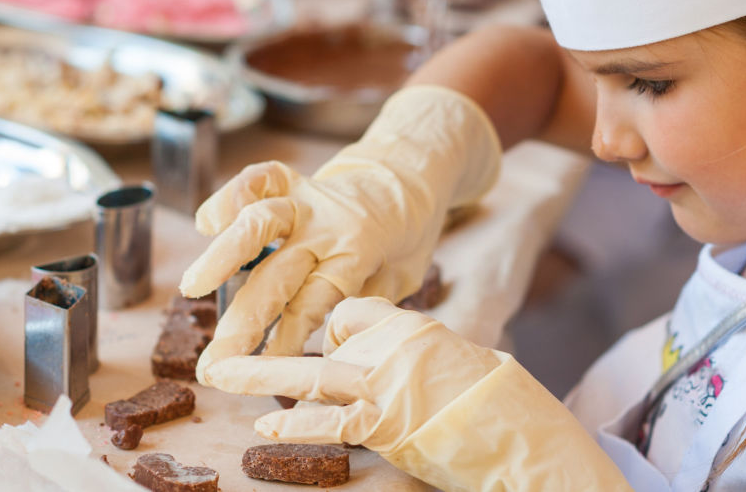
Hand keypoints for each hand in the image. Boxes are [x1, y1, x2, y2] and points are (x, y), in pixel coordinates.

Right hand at [180, 86, 500, 378]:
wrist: (412, 177)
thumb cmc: (405, 241)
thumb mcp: (401, 280)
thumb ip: (365, 304)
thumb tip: (332, 346)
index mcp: (358, 255)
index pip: (314, 303)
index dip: (287, 338)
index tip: (263, 371)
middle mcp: (328, 227)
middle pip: (278, 276)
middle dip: (244, 323)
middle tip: (214, 363)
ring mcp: (308, 201)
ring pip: (260, 220)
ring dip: (224, 254)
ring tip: (194, 287)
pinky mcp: (295, 181)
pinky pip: (260, 179)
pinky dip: (230, 194)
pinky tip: (206, 221)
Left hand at [206, 297, 632, 491]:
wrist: (523, 432)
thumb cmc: (499, 403)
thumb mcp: (456, 362)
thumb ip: (413, 357)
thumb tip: (383, 366)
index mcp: (413, 326)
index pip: (351, 313)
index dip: (332, 331)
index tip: (327, 346)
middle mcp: (395, 346)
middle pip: (323, 333)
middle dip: (271, 338)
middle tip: (228, 345)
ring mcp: (387, 384)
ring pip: (312, 372)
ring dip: (261, 374)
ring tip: (222, 375)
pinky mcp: (384, 423)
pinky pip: (329, 419)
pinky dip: (295, 423)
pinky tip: (266, 428)